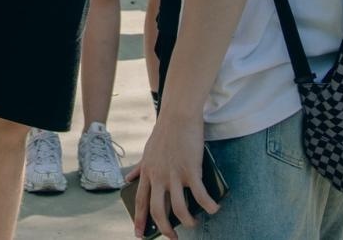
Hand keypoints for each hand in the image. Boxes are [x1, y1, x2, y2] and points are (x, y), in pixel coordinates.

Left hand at [131, 110, 216, 238]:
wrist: (178, 115)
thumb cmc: (164, 132)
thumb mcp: (147, 152)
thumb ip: (139, 168)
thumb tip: (128, 179)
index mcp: (148, 173)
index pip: (140, 201)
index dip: (139, 220)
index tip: (139, 235)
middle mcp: (158, 176)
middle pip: (158, 210)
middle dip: (164, 229)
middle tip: (172, 237)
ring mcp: (174, 174)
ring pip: (179, 208)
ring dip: (188, 221)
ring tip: (193, 223)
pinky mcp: (191, 170)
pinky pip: (200, 195)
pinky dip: (209, 206)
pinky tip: (214, 208)